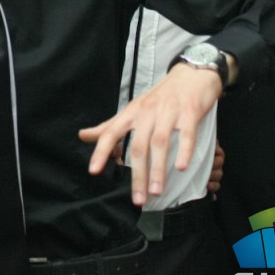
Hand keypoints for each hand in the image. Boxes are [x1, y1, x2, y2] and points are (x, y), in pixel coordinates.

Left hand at [79, 64, 222, 205]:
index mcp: (131, 113)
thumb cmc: (160, 97)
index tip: (94, 171)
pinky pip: (187, 134)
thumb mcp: (133, 109)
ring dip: (158, 169)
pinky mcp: (190, 112)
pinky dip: (184, 150)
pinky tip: (181, 167)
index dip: (101, 151)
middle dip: (137, 174)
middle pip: (138, 146)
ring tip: (157, 191)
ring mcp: (169, 112)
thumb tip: (83, 136)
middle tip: (137, 199)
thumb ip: (110, 126)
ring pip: (160, 142)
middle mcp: (147, 112)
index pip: (111, 132)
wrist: (191, 75)